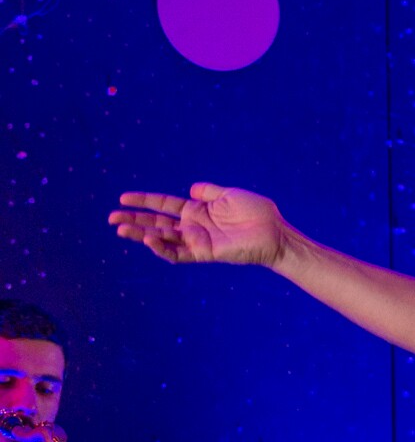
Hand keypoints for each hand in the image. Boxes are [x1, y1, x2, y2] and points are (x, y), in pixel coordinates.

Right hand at [109, 183, 291, 267]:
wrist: (275, 231)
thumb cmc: (257, 212)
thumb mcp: (229, 194)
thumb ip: (208, 192)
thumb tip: (190, 189)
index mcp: (197, 210)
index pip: (164, 205)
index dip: (144, 201)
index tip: (123, 197)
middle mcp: (193, 226)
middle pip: (156, 223)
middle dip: (134, 220)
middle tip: (111, 219)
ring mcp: (197, 240)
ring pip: (162, 239)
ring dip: (141, 235)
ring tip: (121, 229)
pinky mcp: (205, 252)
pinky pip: (178, 253)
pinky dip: (163, 248)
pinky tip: (149, 240)